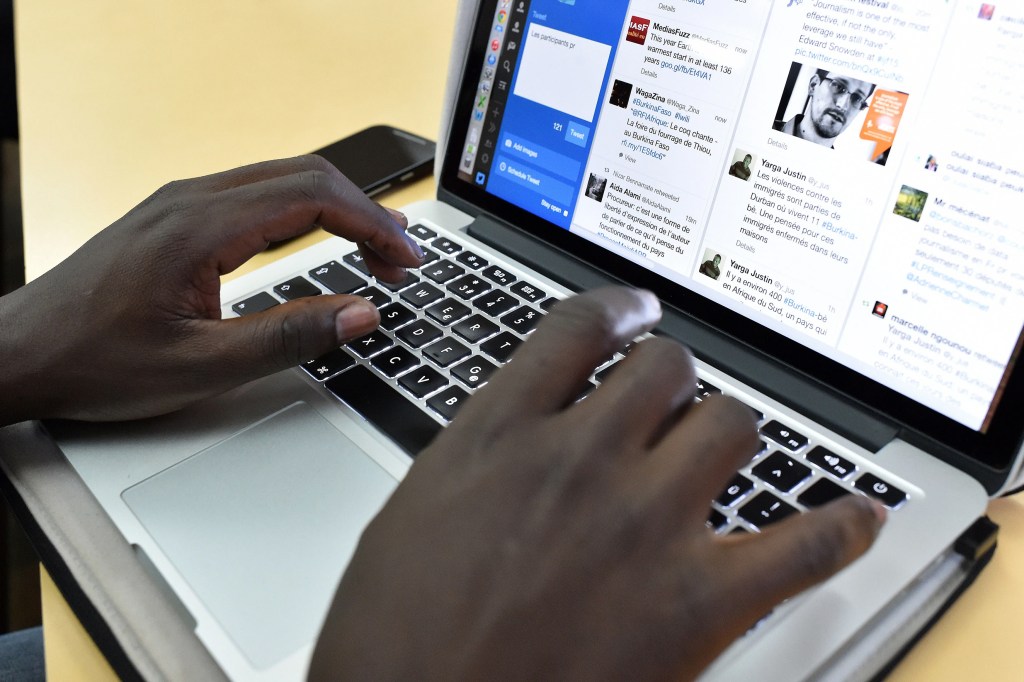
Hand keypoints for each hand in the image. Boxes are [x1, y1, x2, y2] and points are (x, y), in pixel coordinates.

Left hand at [0, 155, 422, 423]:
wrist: (18, 355)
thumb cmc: (95, 362)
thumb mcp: (201, 366)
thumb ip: (288, 337)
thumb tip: (361, 314)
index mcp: (199, 226)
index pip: (311, 198)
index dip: (372, 225)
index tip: (407, 259)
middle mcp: (191, 199)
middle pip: (304, 176)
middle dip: (365, 213)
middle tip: (403, 260)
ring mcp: (180, 203)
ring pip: (282, 181)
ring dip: (337, 210)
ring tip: (375, 252)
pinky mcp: (175, 217)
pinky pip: (256, 195)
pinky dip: (303, 213)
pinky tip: (318, 240)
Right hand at [310, 287, 883, 680]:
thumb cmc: (393, 641)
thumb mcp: (411, 516)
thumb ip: (479, 457)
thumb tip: (519, 434)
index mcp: (501, 435)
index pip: (579, 329)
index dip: (618, 309)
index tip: (635, 313)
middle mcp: (580, 461)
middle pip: (666, 367)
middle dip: (670, 379)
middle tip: (667, 401)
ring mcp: (646, 525)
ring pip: (731, 424)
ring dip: (724, 433)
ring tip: (717, 453)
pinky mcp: (700, 602)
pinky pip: (803, 545)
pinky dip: (840, 529)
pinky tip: (855, 519)